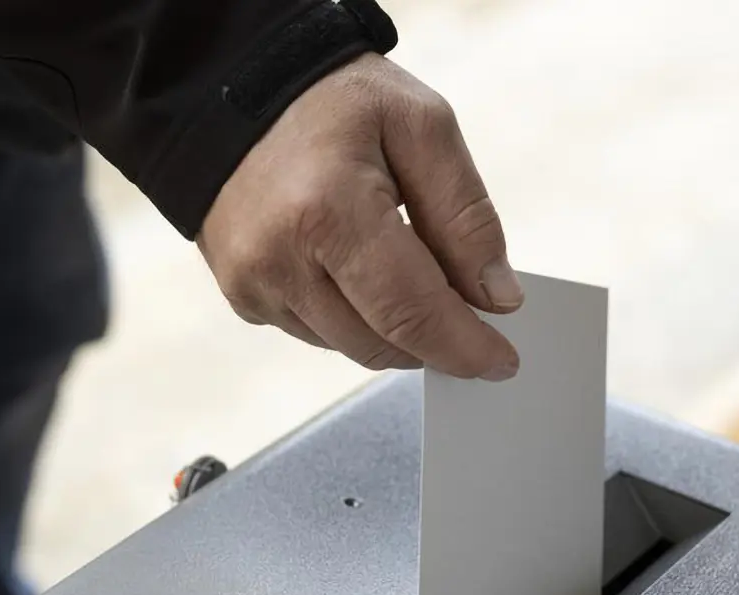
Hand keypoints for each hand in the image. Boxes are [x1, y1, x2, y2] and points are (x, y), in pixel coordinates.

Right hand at [198, 54, 523, 380]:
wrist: (237, 89)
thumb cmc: (335, 99)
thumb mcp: (423, 126)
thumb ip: (466, 215)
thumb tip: (496, 299)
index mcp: (328, 208)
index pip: (411, 311)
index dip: (464, 346)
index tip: (501, 361)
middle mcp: (279, 257)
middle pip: (383, 343)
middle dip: (435, 339)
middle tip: (467, 306)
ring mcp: (253, 283)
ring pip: (352, 347)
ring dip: (394, 328)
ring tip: (404, 265)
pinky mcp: (242, 296)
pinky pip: (318, 334)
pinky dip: (353, 316)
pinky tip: (355, 266)